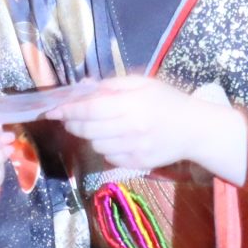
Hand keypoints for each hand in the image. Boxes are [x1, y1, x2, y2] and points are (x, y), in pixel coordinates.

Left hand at [50, 76, 247, 182]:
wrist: (194, 130)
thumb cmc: (167, 101)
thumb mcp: (141, 83)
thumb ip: (111, 85)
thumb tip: (83, 87)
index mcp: (131, 105)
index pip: (89, 109)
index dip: (67, 110)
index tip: (52, 109)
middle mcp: (130, 129)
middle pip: (87, 129)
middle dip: (73, 123)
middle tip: (70, 117)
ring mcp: (133, 149)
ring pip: (95, 145)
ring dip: (90, 135)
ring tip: (99, 126)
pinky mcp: (136, 164)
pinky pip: (108, 157)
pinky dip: (105, 148)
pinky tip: (115, 138)